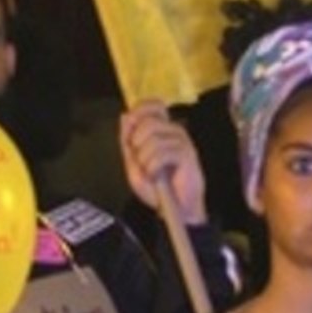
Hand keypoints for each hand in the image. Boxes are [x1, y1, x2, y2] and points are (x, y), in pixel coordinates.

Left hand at [119, 99, 206, 224]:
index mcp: (162, 129)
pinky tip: (157, 176)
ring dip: (145, 161)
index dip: (140, 111)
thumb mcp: (134, 163)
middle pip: (148, 122)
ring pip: (152, 140)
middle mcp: (174, 130)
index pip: (153, 105)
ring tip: (152, 173)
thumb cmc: (157, 186)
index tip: (133, 132)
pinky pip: (161, 154)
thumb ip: (127, 140)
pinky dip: (152, 169)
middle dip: (137, 145)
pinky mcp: (187, 154)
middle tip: (142, 162)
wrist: (176, 207)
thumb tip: (125, 116)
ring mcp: (182, 141)